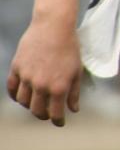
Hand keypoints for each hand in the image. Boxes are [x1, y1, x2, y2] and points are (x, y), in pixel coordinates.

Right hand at [6, 0, 82, 126]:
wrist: (54, 26)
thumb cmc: (70, 47)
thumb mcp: (77, 70)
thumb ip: (74, 92)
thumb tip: (74, 110)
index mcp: (58, 87)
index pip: (56, 113)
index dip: (58, 121)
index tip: (60, 123)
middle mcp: (41, 85)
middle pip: (37, 111)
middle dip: (43, 115)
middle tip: (47, 114)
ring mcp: (26, 77)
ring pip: (23, 101)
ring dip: (29, 105)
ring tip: (36, 103)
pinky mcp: (16, 68)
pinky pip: (11, 88)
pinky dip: (15, 94)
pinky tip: (21, 95)